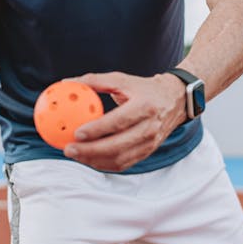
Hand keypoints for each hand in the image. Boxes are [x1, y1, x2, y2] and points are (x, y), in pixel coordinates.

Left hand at [63, 71, 184, 171]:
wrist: (175, 100)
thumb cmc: (144, 88)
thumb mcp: (123, 79)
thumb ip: (95, 80)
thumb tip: (67, 82)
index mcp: (145, 106)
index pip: (119, 121)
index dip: (97, 130)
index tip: (77, 133)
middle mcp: (149, 126)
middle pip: (118, 145)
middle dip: (90, 151)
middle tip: (69, 148)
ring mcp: (150, 142)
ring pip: (120, 159)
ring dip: (94, 160)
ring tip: (75, 155)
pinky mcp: (148, 152)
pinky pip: (124, 164)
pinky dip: (105, 165)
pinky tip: (89, 159)